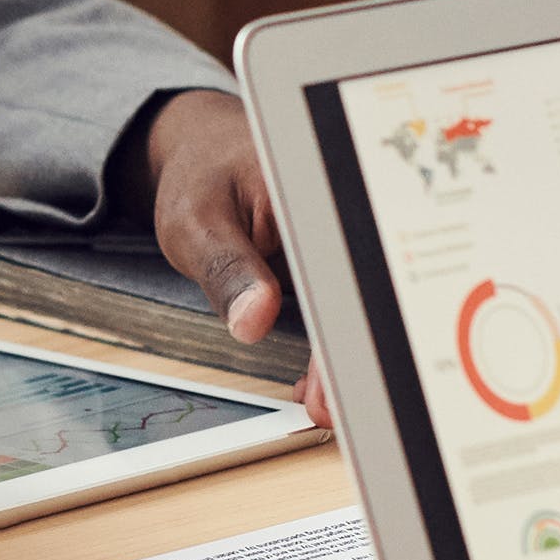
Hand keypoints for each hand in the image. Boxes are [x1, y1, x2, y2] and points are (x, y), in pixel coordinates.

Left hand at [129, 87, 327, 426]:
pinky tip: (319, 381)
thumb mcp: (197, 220)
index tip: (329, 385)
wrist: (209, 149)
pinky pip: (345, 306)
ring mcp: (345, 240)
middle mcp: (346, 216)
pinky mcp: (338, 260)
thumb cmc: (203, 175)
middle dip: (351, 360)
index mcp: (320, 196)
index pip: (341, 276)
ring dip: (346, 359)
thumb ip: (226, 269)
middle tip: (328, 410)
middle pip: (363, 297)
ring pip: (358, 307)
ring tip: (325, 406)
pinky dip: (334, 345)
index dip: (339, 338)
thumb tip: (256, 320)